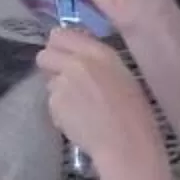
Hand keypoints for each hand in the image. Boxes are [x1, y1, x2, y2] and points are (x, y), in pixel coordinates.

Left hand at [36, 26, 164, 173]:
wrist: (126, 144)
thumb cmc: (134, 114)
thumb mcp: (121, 76)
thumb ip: (95, 62)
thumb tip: (74, 56)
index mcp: (100, 53)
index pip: (60, 34)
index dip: (58, 46)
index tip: (64, 56)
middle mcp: (77, 63)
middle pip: (45, 54)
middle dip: (50, 66)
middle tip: (64, 80)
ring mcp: (63, 82)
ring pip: (48, 80)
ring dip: (58, 90)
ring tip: (79, 106)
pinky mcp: (55, 103)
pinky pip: (51, 101)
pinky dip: (60, 110)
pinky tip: (78, 120)